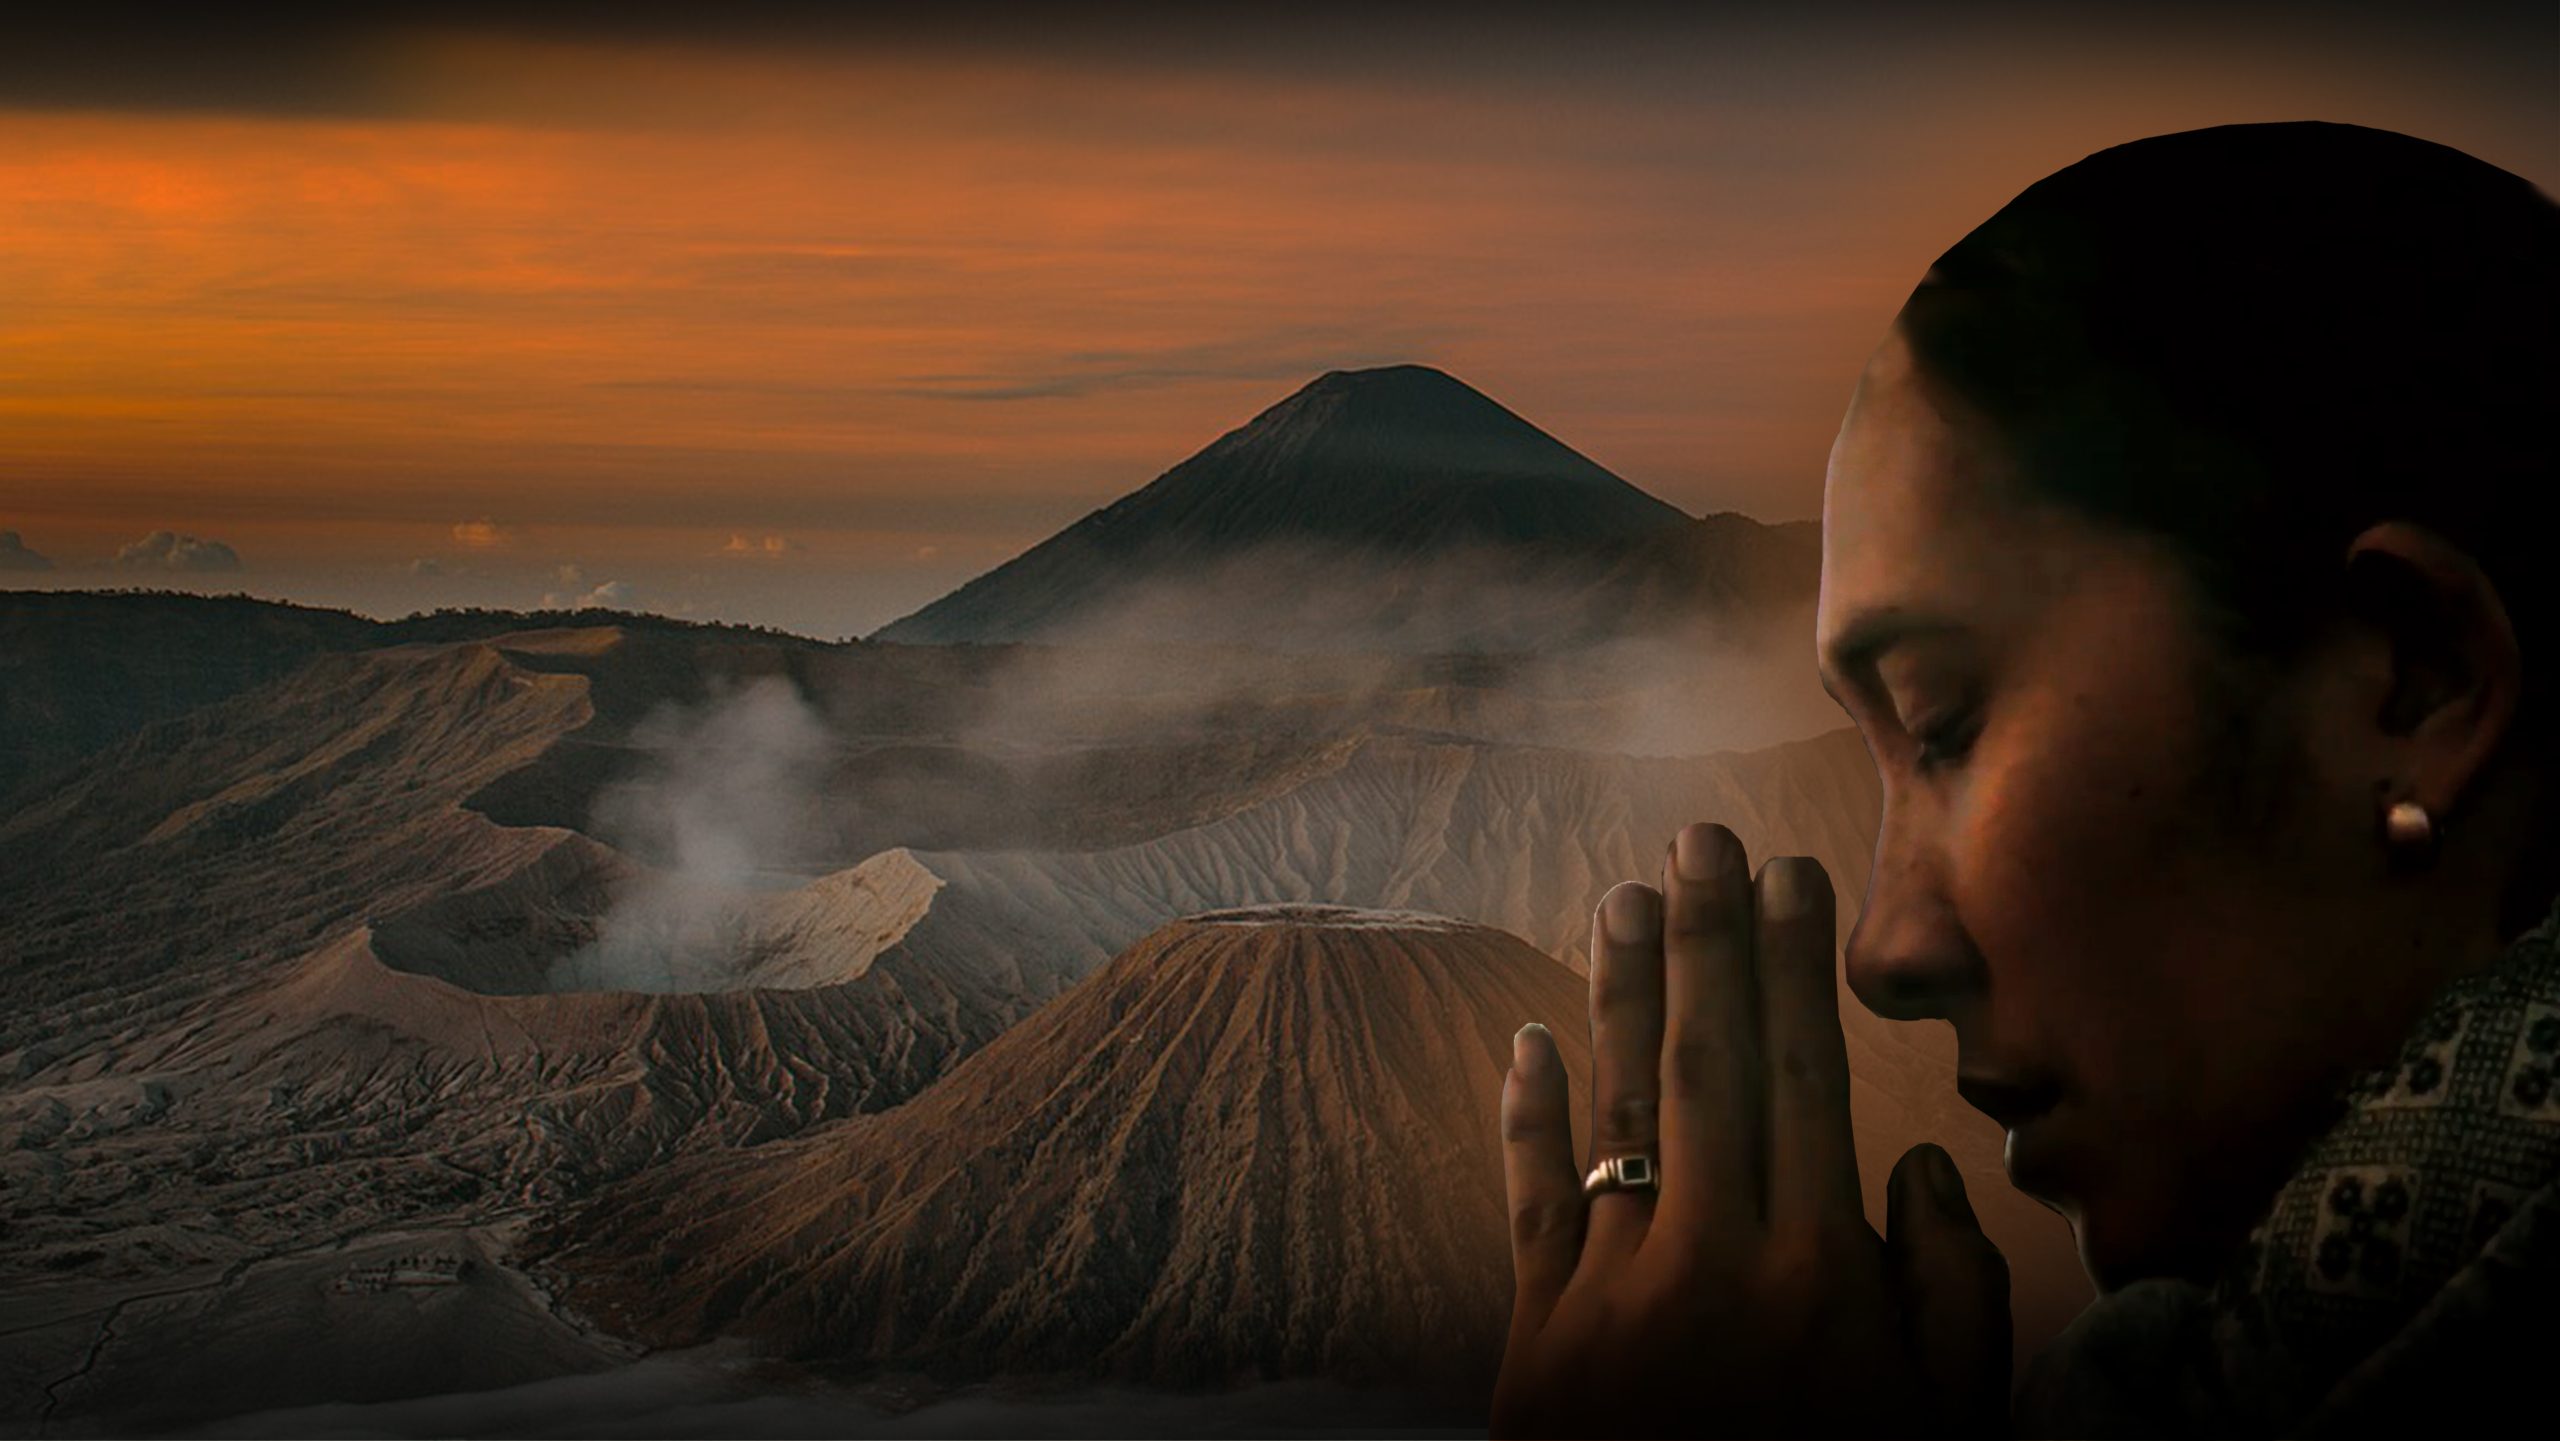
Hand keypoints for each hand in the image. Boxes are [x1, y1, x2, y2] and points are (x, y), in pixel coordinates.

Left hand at [1492, 823, 2010, 1438]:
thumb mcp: (1946, 1426)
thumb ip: (1951, 1292)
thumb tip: (1920, 1165)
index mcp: (1820, 1270)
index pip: (1806, 1079)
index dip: (1796, 970)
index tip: (1793, 875)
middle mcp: (1715, 1255)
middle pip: (1710, 1065)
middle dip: (1709, 942)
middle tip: (1702, 838)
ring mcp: (1616, 1290)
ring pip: (1620, 1110)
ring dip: (1622, 995)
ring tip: (1625, 895)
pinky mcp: (1539, 1335)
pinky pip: (1532, 1202)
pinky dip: (1526, 1117)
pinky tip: (1527, 1037)